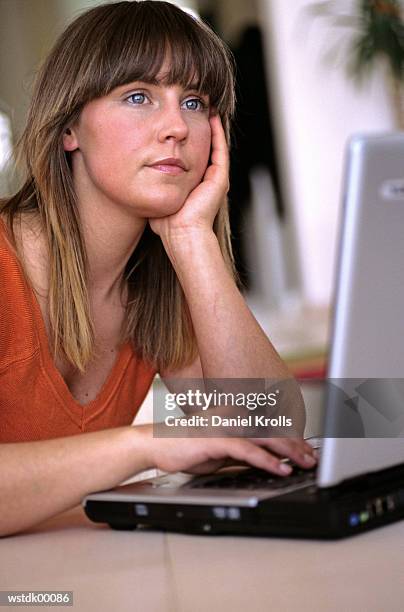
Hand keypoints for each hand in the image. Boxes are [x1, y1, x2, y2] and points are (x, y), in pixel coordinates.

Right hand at [145, 432, 316, 475]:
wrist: (156, 444)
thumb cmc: (185, 448)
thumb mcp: (220, 453)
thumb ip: (242, 454)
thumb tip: (265, 462)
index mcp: (235, 417)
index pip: (269, 427)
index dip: (291, 439)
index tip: (308, 450)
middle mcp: (234, 417)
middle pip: (273, 430)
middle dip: (297, 445)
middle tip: (315, 458)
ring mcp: (226, 426)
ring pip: (266, 438)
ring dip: (290, 452)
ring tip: (307, 463)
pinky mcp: (218, 439)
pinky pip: (249, 450)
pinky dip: (268, 460)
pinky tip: (282, 468)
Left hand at [149, 114, 228, 240]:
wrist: (181, 235)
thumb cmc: (166, 224)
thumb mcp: (156, 198)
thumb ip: (149, 187)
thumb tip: (133, 177)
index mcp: (194, 185)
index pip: (192, 157)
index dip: (187, 141)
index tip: (178, 125)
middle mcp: (207, 181)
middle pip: (204, 149)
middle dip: (200, 130)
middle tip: (195, 110)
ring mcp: (215, 180)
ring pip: (215, 146)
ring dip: (212, 127)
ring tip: (207, 107)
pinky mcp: (220, 179)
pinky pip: (220, 150)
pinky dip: (218, 133)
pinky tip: (212, 117)